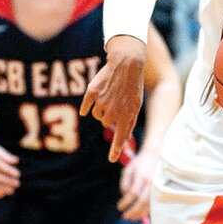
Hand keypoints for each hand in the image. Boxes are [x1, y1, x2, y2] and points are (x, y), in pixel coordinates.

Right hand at [81, 35, 146, 161]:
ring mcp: (101, 102)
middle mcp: (113, 111)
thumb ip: (130, 122)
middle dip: (111, 116)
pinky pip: (86, 107)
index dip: (115, 150)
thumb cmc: (133, 86)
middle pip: (106, 123)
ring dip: (101, 110)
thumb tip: (126, 138)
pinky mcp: (92, 93)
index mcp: (126, 116)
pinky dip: (87, 107)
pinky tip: (87, 108)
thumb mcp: (136, 105)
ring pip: (97, 116)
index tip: (112, 160)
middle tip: (117, 102)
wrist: (126, 63)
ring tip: (110, 96)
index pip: (120, 137)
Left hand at [117, 148, 156, 219]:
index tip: (119, 207)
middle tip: (125, 217)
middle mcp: (151, 182)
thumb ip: (124, 183)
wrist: (156, 155)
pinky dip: (147, 210)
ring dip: (140, 213)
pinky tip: (141, 213)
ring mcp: (158, 187)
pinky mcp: (161, 189)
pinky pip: (154, 203)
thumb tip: (124, 197)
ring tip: (132, 218)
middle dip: (133, 211)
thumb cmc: (140, 163)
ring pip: (150, 204)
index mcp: (141, 176)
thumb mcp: (128, 170)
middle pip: (142, 201)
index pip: (133, 193)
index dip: (125, 202)